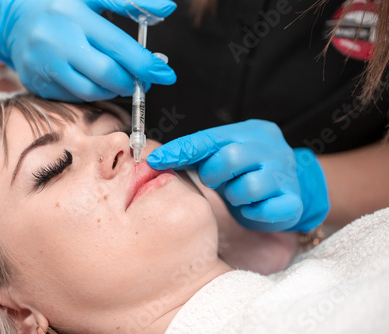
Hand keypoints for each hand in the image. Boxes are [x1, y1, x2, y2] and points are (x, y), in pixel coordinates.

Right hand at [0, 0, 176, 101]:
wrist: (14, 19)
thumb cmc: (61, 4)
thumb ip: (130, 2)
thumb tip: (167, 7)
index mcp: (73, 15)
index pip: (118, 46)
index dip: (146, 64)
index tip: (166, 74)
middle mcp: (56, 42)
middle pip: (106, 74)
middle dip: (131, 82)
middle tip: (142, 80)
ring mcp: (44, 66)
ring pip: (91, 91)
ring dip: (114, 90)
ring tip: (120, 79)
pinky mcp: (37, 84)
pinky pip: (75, 97)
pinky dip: (93, 93)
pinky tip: (96, 81)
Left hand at [147, 120, 329, 231]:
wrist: (288, 189)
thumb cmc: (244, 171)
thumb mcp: (220, 156)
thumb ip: (194, 154)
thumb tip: (156, 158)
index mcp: (251, 132)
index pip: (209, 138)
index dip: (180, 151)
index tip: (154, 161)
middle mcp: (271, 148)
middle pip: (230, 157)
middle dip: (214, 174)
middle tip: (215, 181)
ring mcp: (286, 174)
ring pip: (248, 186)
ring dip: (234, 196)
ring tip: (237, 195)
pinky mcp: (292, 202)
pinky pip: (265, 210)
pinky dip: (253, 212)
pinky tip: (253, 207)